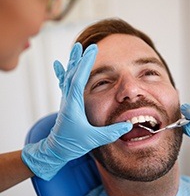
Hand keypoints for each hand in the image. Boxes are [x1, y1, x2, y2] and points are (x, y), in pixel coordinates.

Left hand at [22, 43, 131, 179]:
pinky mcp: (67, 103)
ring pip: (68, 77)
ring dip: (73, 62)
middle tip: (85, 46)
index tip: (92, 50)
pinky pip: (65, 83)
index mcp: (73, 105)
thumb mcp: (93, 140)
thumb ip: (111, 132)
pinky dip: (63, 72)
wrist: (56, 149)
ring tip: (75, 49)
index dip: (86, 64)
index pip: (79, 79)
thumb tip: (128, 125)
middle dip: (79, 59)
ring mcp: (66, 100)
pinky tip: (59, 65)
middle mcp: (68, 100)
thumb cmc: (72, 144)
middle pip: (72, 74)